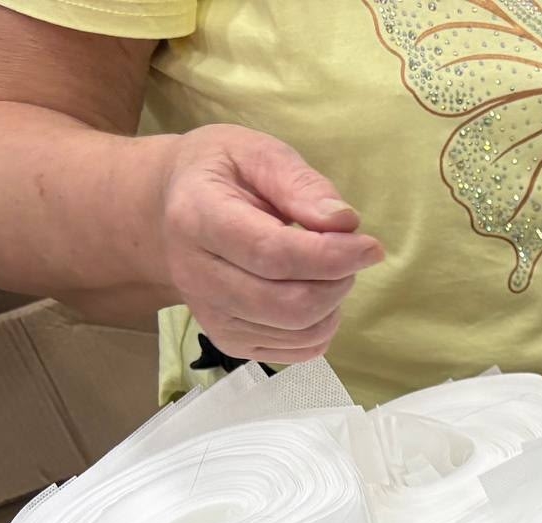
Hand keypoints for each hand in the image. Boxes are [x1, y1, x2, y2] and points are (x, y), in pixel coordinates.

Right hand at [156, 124, 383, 363]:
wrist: (171, 210)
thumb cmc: (221, 174)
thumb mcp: (256, 153)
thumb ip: (300, 184)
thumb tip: (344, 223)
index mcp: (196, 218)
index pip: (271, 255)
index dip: (330, 257)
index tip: (370, 247)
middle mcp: (196, 276)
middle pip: (288, 305)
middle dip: (337, 282)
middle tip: (348, 253)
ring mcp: (210, 317)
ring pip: (297, 332)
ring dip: (333, 304)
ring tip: (327, 268)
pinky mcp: (229, 342)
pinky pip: (297, 350)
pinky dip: (322, 326)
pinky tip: (313, 292)